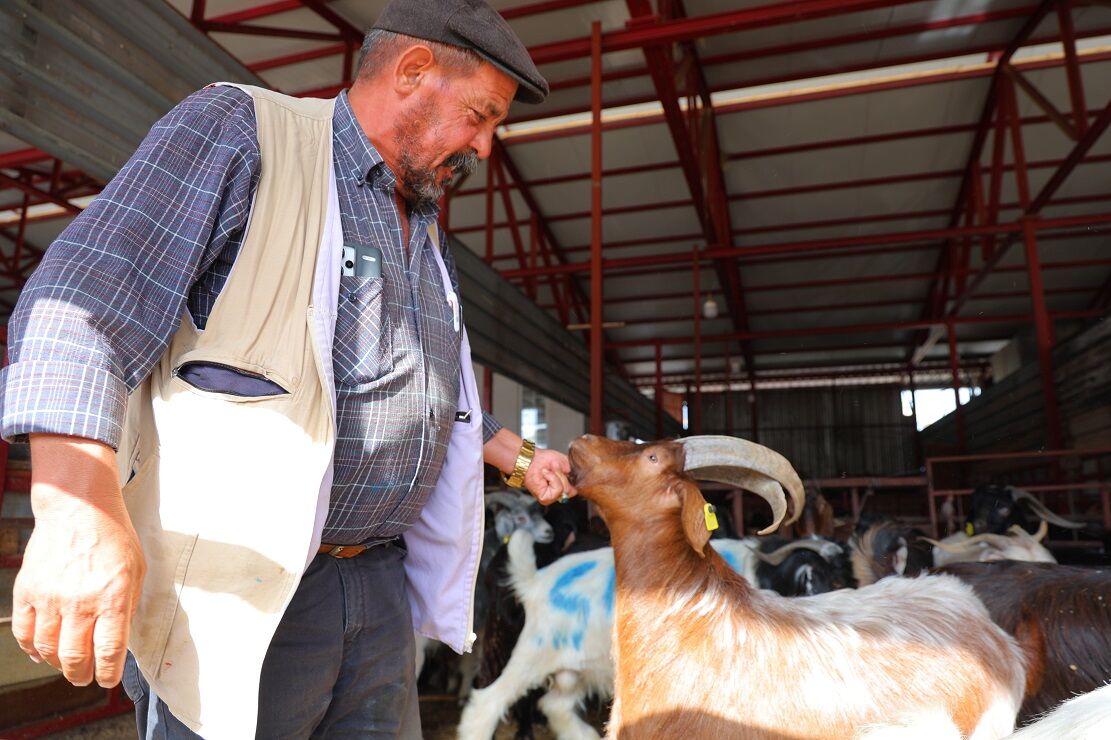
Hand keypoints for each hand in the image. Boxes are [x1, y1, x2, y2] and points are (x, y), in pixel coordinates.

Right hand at [12, 435, 145, 687]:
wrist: (79, 508)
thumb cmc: (114, 537)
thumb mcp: (137, 569)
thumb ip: (129, 605)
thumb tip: (119, 639)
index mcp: (114, 597)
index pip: (109, 650)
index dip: (107, 674)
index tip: (107, 681)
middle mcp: (81, 601)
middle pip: (75, 657)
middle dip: (81, 675)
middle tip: (85, 677)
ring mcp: (51, 597)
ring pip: (48, 650)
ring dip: (58, 664)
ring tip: (67, 664)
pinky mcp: (28, 591)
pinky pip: (24, 633)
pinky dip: (32, 648)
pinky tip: (41, 650)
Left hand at [524, 448, 575, 505]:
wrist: (532, 458)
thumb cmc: (544, 459)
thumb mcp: (566, 463)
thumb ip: (574, 473)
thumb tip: (579, 482)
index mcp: (564, 485)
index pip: (576, 489)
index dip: (573, 479)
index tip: (567, 469)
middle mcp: (558, 493)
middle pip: (572, 490)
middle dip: (563, 475)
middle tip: (554, 466)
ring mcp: (552, 497)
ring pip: (565, 490)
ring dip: (557, 476)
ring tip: (548, 470)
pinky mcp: (546, 499)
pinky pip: (557, 490)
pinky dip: (552, 479)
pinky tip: (545, 475)